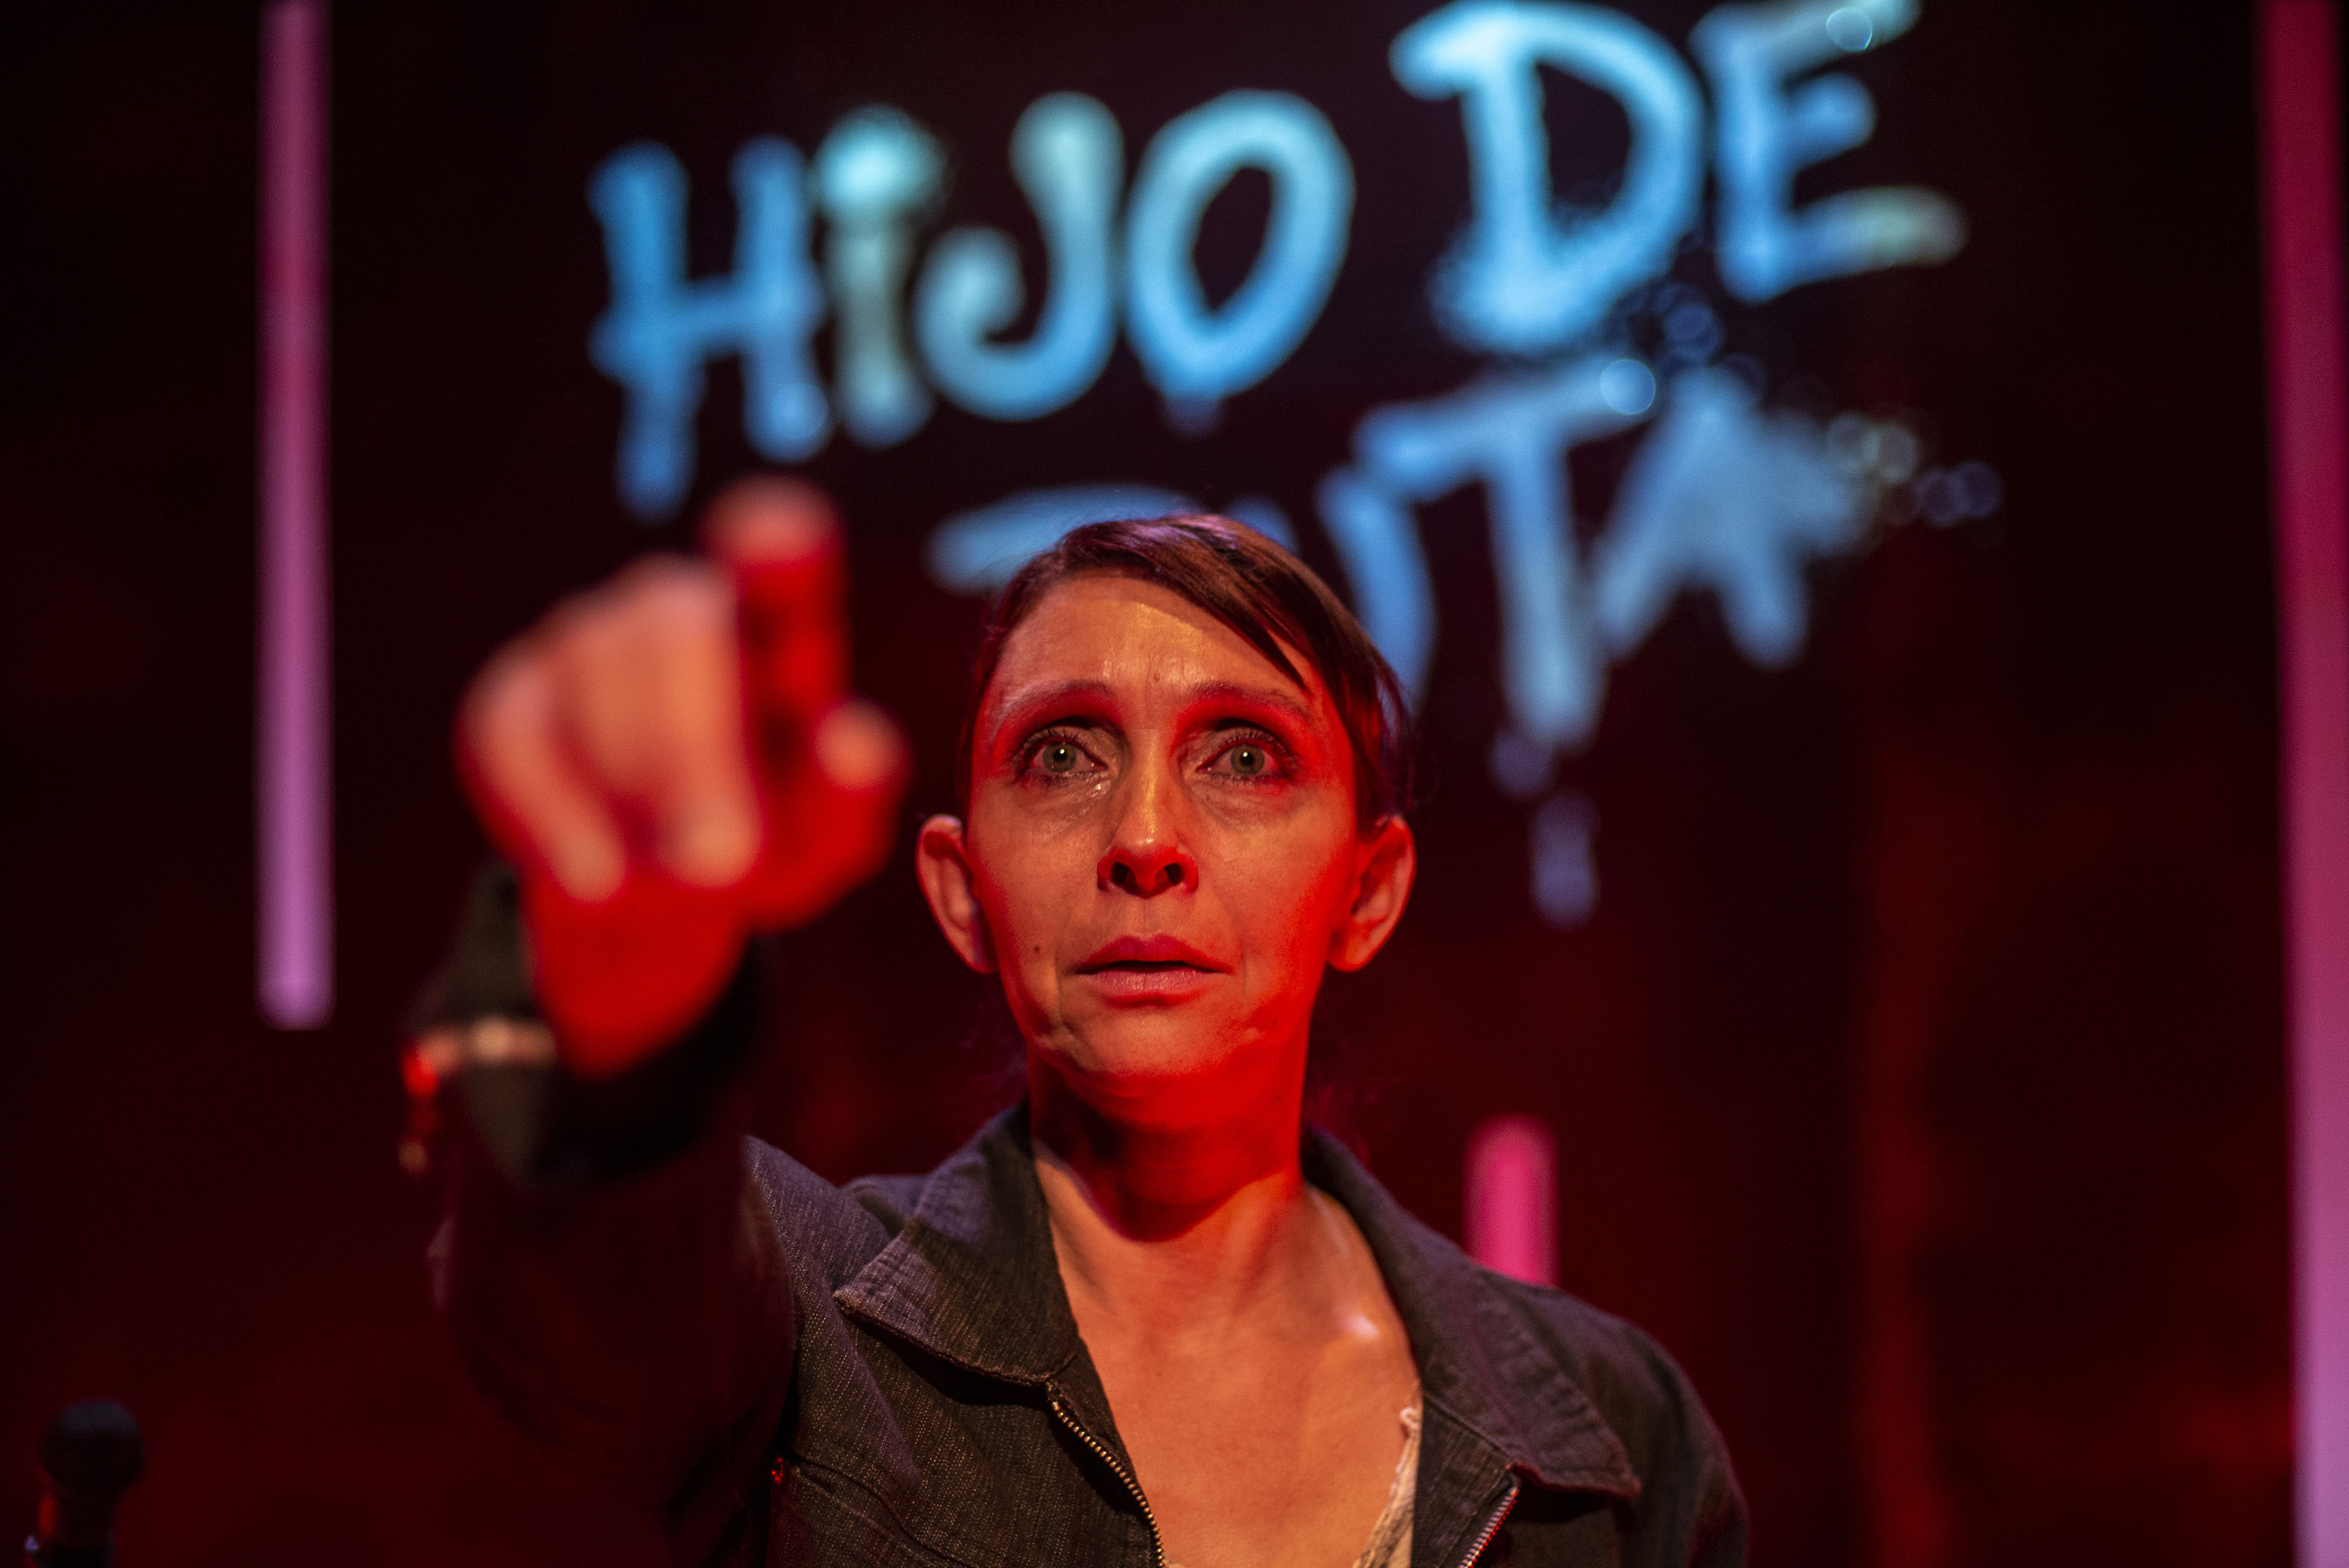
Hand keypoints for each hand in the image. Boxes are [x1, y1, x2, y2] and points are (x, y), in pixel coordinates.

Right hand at [457, 478, 907, 1074]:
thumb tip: (857, 743)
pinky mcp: (511, 700)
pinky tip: (598, 878)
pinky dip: (558, 815)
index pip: (782, 573)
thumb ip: (848, 792)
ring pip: (598, 676)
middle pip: (682, 630)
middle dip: (697, 747)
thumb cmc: (764, 846)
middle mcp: (681, 610)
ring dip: (636, 788)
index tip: (775, 540)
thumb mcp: (823, 837)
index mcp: (777, 635)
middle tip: (722, 857)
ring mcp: (587, 642)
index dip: (778, 550)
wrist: (656, 902)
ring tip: (670, 880)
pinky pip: (518, 739)